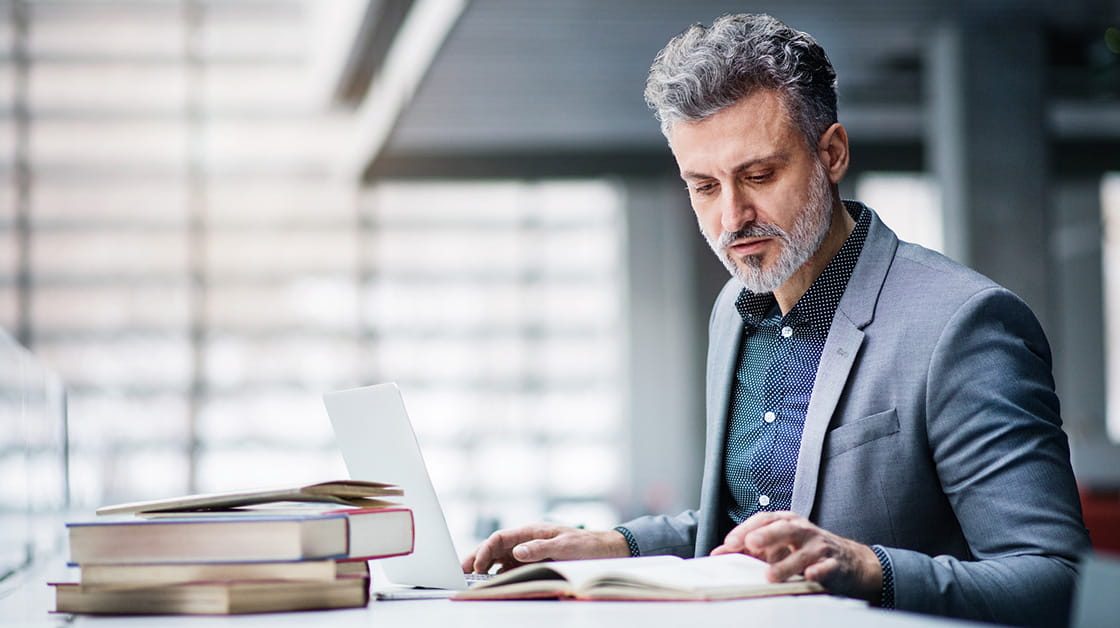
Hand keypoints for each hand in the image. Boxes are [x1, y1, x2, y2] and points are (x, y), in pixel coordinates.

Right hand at [461, 523, 629, 574]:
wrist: (608, 550)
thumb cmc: (589, 544)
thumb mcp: (567, 545)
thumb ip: (541, 547)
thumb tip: (516, 552)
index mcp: (532, 532)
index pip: (500, 539)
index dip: (485, 551)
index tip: (476, 565)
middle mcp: (527, 542)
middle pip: (495, 549)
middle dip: (477, 559)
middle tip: (460, 572)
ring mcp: (530, 553)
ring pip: (500, 560)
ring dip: (485, 569)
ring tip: (471, 580)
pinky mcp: (535, 564)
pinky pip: (512, 569)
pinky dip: (499, 576)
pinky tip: (493, 584)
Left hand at [711, 511, 882, 602]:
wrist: (849, 559)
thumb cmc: (806, 550)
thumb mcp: (778, 545)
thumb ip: (749, 548)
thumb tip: (718, 552)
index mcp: (787, 522)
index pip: (764, 519)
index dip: (747, 528)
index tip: (731, 542)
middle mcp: (803, 530)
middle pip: (784, 528)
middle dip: (766, 535)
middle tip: (751, 544)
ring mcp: (820, 546)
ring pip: (804, 553)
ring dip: (787, 564)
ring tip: (771, 575)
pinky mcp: (835, 563)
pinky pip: (827, 567)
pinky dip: (819, 571)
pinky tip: (810, 576)